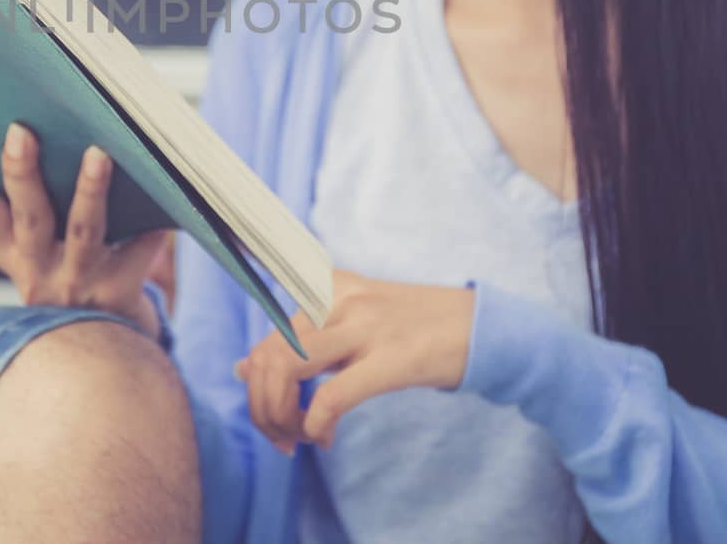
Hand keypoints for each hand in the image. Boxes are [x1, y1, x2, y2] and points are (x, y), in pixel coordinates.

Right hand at [0, 122, 170, 338]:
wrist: (101, 355)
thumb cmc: (67, 282)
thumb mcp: (33, 254)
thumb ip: (27, 207)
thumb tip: (24, 133)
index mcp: (14, 251)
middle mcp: (40, 268)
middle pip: (28, 216)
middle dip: (20, 173)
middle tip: (19, 132)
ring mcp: (79, 281)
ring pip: (83, 231)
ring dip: (89, 191)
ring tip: (97, 154)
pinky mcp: (118, 294)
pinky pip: (140, 251)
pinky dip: (154, 226)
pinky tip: (168, 193)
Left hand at [234, 270, 474, 453]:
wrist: (484, 326)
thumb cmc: (416, 328)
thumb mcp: (351, 323)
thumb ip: (301, 340)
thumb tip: (242, 367)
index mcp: (328, 287)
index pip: (267, 338)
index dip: (255, 385)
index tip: (271, 415)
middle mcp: (340, 299)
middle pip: (268, 356)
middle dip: (262, 407)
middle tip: (281, 438)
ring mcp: (366, 326)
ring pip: (287, 369)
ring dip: (280, 416)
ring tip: (298, 439)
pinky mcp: (391, 359)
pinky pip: (331, 396)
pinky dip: (315, 424)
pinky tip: (323, 437)